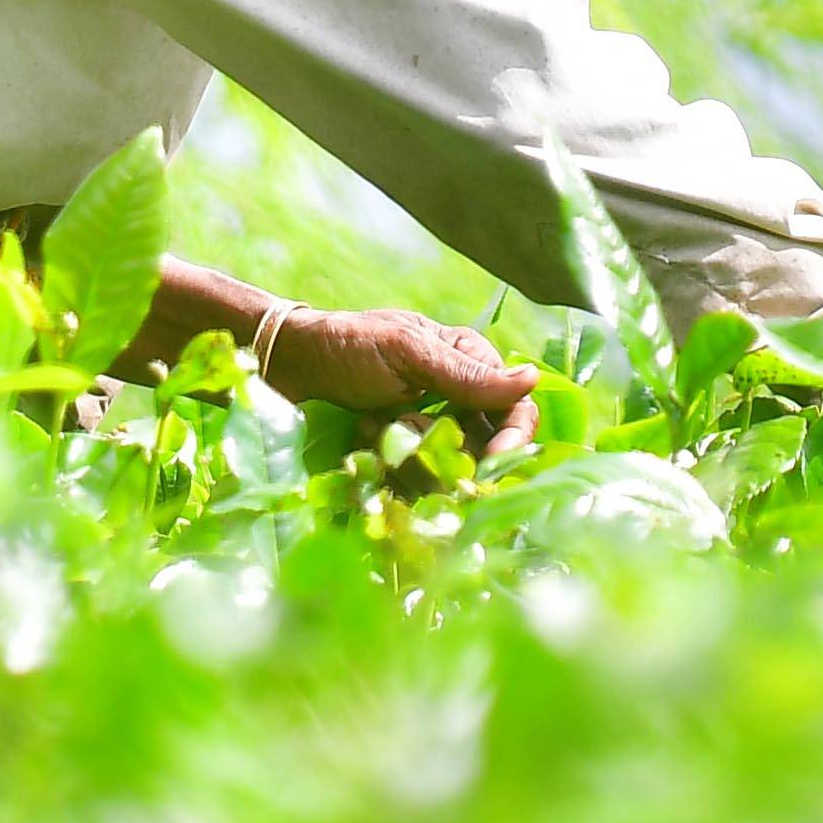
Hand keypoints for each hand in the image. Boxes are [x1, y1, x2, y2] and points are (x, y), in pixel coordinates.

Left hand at [269, 305, 540, 466]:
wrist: (292, 364)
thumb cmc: (348, 345)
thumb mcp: (408, 352)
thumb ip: (466, 374)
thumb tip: (531, 381)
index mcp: (471, 361)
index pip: (516, 409)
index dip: (511, 440)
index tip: (491, 463)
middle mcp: (459, 396)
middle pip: (487, 447)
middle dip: (452, 453)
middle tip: (410, 436)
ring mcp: (432, 426)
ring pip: (451, 468)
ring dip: (413, 452)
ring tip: (375, 421)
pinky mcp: (406, 451)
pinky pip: (417, 477)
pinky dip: (391, 461)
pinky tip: (365, 431)